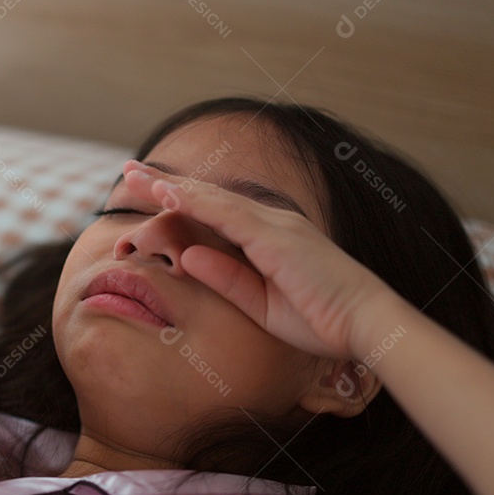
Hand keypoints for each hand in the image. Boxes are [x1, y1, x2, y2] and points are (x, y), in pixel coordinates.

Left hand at [121, 160, 395, 359]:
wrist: (365, 324)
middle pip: (207, 196)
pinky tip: (167, 194)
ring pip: (211, 199)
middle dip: (165, 183)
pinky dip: (195, 202)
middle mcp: (270, 222)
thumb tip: (186, 257)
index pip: (215, 210)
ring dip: (171, 186)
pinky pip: (226, 215)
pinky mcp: (275, 237)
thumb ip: (226, 279)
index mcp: (269, 237)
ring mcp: (274, 225)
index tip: (147, 191)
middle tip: (128, 170)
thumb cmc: (321, 319)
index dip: (180, 198)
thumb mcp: (261, 303)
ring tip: (134, 175)